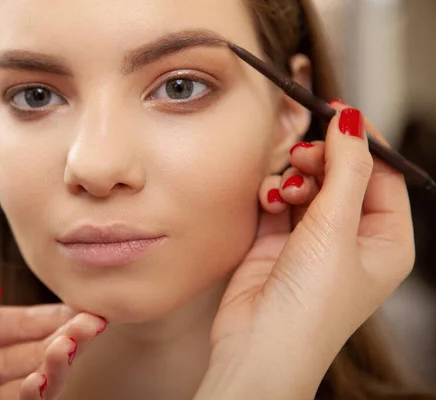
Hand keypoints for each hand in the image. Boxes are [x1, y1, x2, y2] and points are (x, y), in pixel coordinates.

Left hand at [0, 278, 104, 399]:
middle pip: (37, 347)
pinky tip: (42, 378)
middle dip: (69, 334)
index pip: (22, 320)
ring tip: (69, 345)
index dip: (55, 314)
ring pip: (34, 377)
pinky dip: (35, 393)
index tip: (85, 307)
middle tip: (93, 324)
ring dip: (58, 362)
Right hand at [197, 102, 413, 398]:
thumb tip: (352, 120)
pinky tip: (267, 201)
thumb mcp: (336, 228)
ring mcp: (313, 240)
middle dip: (321, 160)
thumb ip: (345, 169)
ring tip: (282, 190)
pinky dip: (272, 194)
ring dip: (293, 177)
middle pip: (342, 175)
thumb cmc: (309, 304)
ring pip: (307, 184)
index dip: (361, 142)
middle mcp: (352, 239)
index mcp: (386, 240)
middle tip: (303, 155)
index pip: (383, 174)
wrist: (257, 345)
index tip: (336, 112)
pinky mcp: (277, 242)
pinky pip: (279, 201)